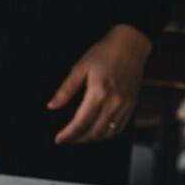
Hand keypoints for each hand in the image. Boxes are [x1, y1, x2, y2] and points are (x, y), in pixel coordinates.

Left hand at [47, 25, 151, 144]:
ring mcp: (125, 105)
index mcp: (98, 93)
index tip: (59, 139)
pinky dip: (107, 133)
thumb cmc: (105, 53)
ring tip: (80, 136)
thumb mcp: (80, 68)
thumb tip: (52, 106)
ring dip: (92, 138)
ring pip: (107, 133)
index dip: (68, 134)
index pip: (80, 122)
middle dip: (78, 139)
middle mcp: (114, 102)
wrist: (131, 45)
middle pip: (94, 132)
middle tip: (67, 138)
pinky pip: (120, 128)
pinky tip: (98, 131)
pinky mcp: (132, 105)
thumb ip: (66, 89)